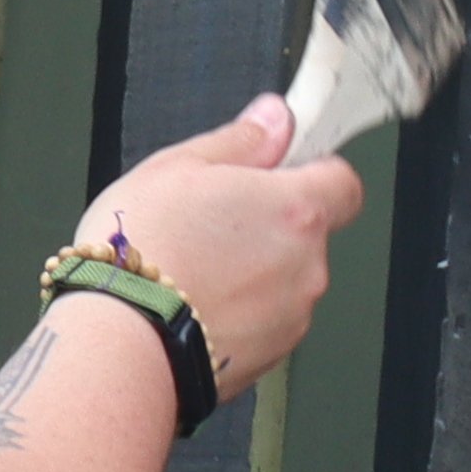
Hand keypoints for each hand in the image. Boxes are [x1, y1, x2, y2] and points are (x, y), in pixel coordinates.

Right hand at [76, 97, 365, 406]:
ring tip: (190, 265)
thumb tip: (274, 119)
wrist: (127, 336)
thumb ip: (240, 142)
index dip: (312, 170)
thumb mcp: (177, 168)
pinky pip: (266, 315)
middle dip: (266, 222)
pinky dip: (240, 306)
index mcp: (294, 209)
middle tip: (207, 218)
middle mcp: (308, 263)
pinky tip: (192, 300)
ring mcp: (295, 312)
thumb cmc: (146, 247)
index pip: (343, 181)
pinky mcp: (275, 351)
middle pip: (306, 230)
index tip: (279, 167)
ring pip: (284, 275)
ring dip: (252, 266)